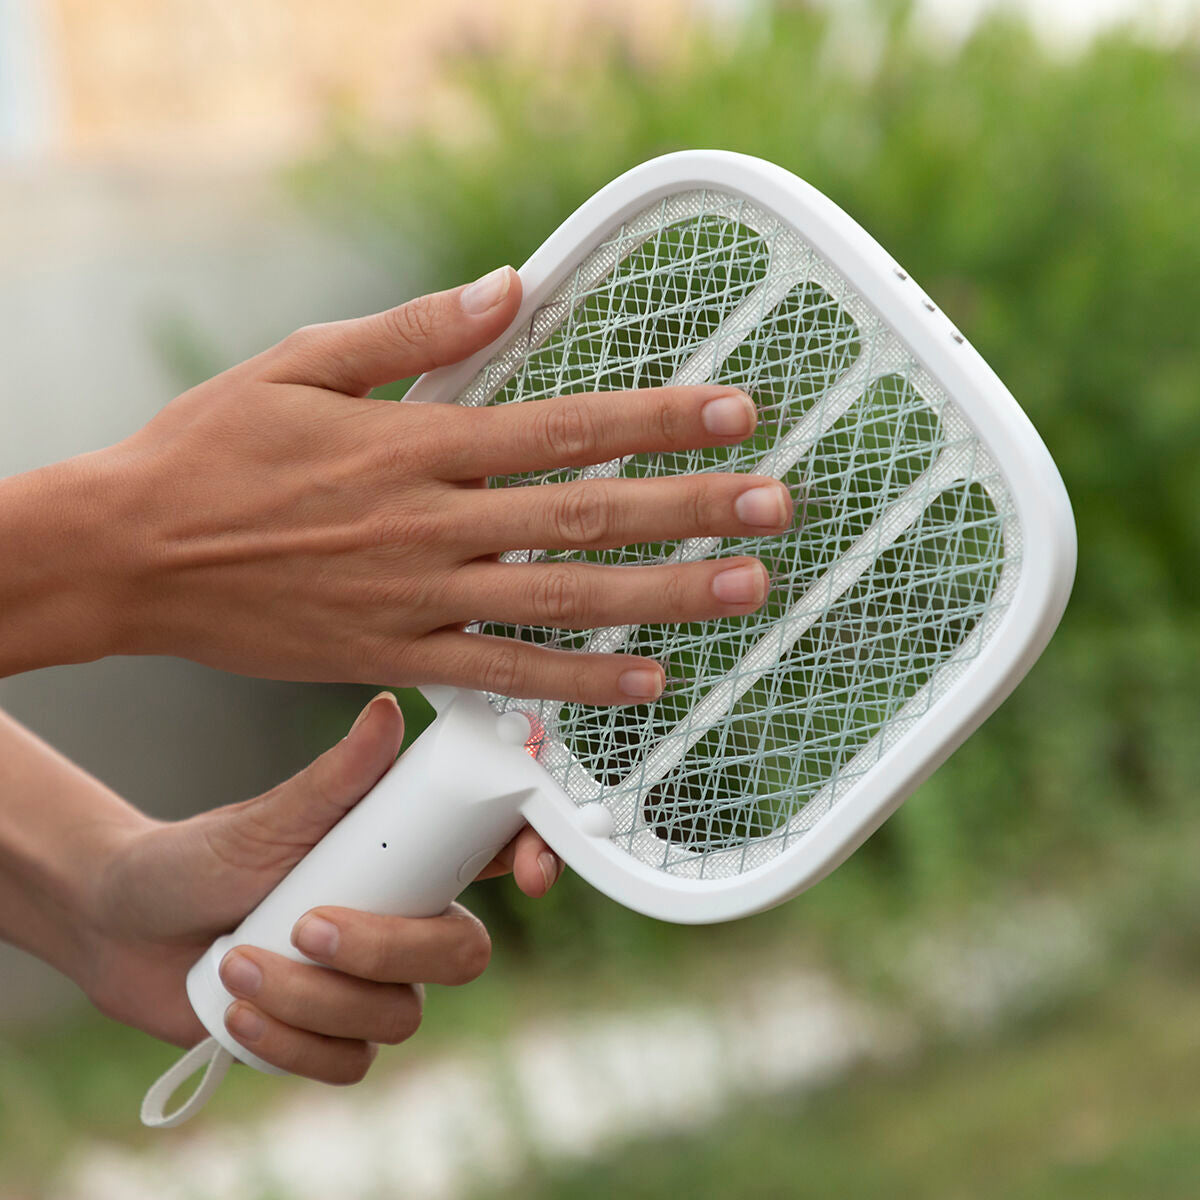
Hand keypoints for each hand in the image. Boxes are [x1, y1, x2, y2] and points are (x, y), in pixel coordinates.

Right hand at [3, 265, 791, 697]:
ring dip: (662, 595)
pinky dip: (577, 681)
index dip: (657, 418)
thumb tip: (511, 286)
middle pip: (585, 514)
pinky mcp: (396, 657)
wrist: (130, 555)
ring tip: (745, 588)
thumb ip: (415, 332)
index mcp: (415, 442)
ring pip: (561, 598)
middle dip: (690, 507)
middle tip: (775, 504)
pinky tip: (647, 682)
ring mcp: (418, 597)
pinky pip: (503, 674)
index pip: (564, 425)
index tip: (735, 411)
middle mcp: (431, 522)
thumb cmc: (211, 449)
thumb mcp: (301, 362)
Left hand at [80, 692, 550, 1082]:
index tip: (529, 874)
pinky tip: (239, 1011)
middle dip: (388, 949)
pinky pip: (350, 1063)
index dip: (534, 860)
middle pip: (462, 953)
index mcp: (407, 856)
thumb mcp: (269, 816)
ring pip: (399, 1015)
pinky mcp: (333, 1038)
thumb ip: (336, 776)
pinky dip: (291, 1042)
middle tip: (310, 924)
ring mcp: (372, 984)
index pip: (498, 855)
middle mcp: (403, 920)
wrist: (127, 926)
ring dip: (312, 997)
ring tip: (239, 964)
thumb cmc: (206, 857)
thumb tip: (385, 709)